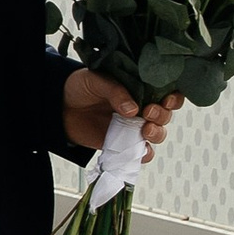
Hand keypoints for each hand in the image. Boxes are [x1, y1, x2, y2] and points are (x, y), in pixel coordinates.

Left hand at [63, 68, 181, 159]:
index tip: (166, 98)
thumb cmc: (80, 87)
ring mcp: (133, 126)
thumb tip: (132, 110)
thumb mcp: (96, 80)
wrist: (60, 108)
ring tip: (145, 130)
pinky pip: (141, 152)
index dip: (173, 96)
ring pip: (158, 133)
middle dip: (163, 115)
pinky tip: (139, 149)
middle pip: (166, 114)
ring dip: (157, 133)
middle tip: (148, 112)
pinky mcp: (123, 144)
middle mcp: (141, 107)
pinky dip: (144, 153)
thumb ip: (115, 91)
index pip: (167, 91)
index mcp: (140, 87)